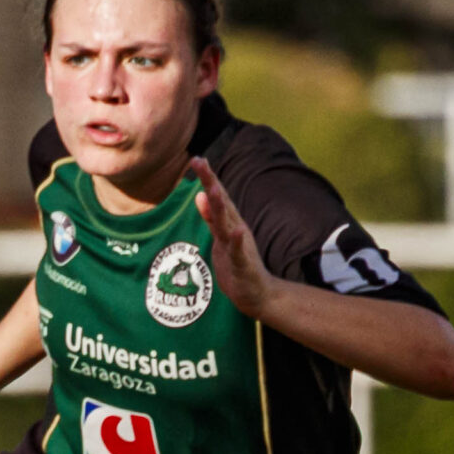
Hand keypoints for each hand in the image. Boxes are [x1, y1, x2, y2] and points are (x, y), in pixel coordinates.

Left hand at [192, 157, 276, 318]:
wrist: (256, 293)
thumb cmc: (237, 264)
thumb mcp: (220, 238)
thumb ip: (210, 217)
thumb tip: (199, 195)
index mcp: (229, 223)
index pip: (217, 197)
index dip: (208, 179)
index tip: (197, 159)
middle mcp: (235, 230)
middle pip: (221, 204)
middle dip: (212, 184)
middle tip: (201, 164)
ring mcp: (239, 247)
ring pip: (228, 224)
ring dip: (221, 207)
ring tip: (214, 190)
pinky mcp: (242, 265)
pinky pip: (238, 252)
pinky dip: (237, 241)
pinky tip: (237, 231)